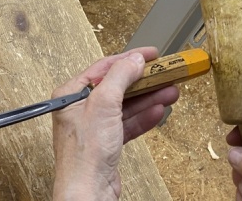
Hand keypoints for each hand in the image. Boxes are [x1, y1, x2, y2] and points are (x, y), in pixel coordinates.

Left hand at [52, 47, 179, 200]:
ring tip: (170, 90)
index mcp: (72, 94)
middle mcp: (81, 109)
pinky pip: (129, 124)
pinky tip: (158, 111)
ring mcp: (95, 127)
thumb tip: (134, 59)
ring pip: (127, 105)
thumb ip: (120, 76)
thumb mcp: (104, 103)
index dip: (130, 58)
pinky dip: (144, 117)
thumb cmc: (84, 155)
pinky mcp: (107, 143)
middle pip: (119, 86)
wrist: (88, 192)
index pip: (104, 67)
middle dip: (144, 80)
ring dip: (149, 98)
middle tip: (165, 72)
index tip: (151, 54)